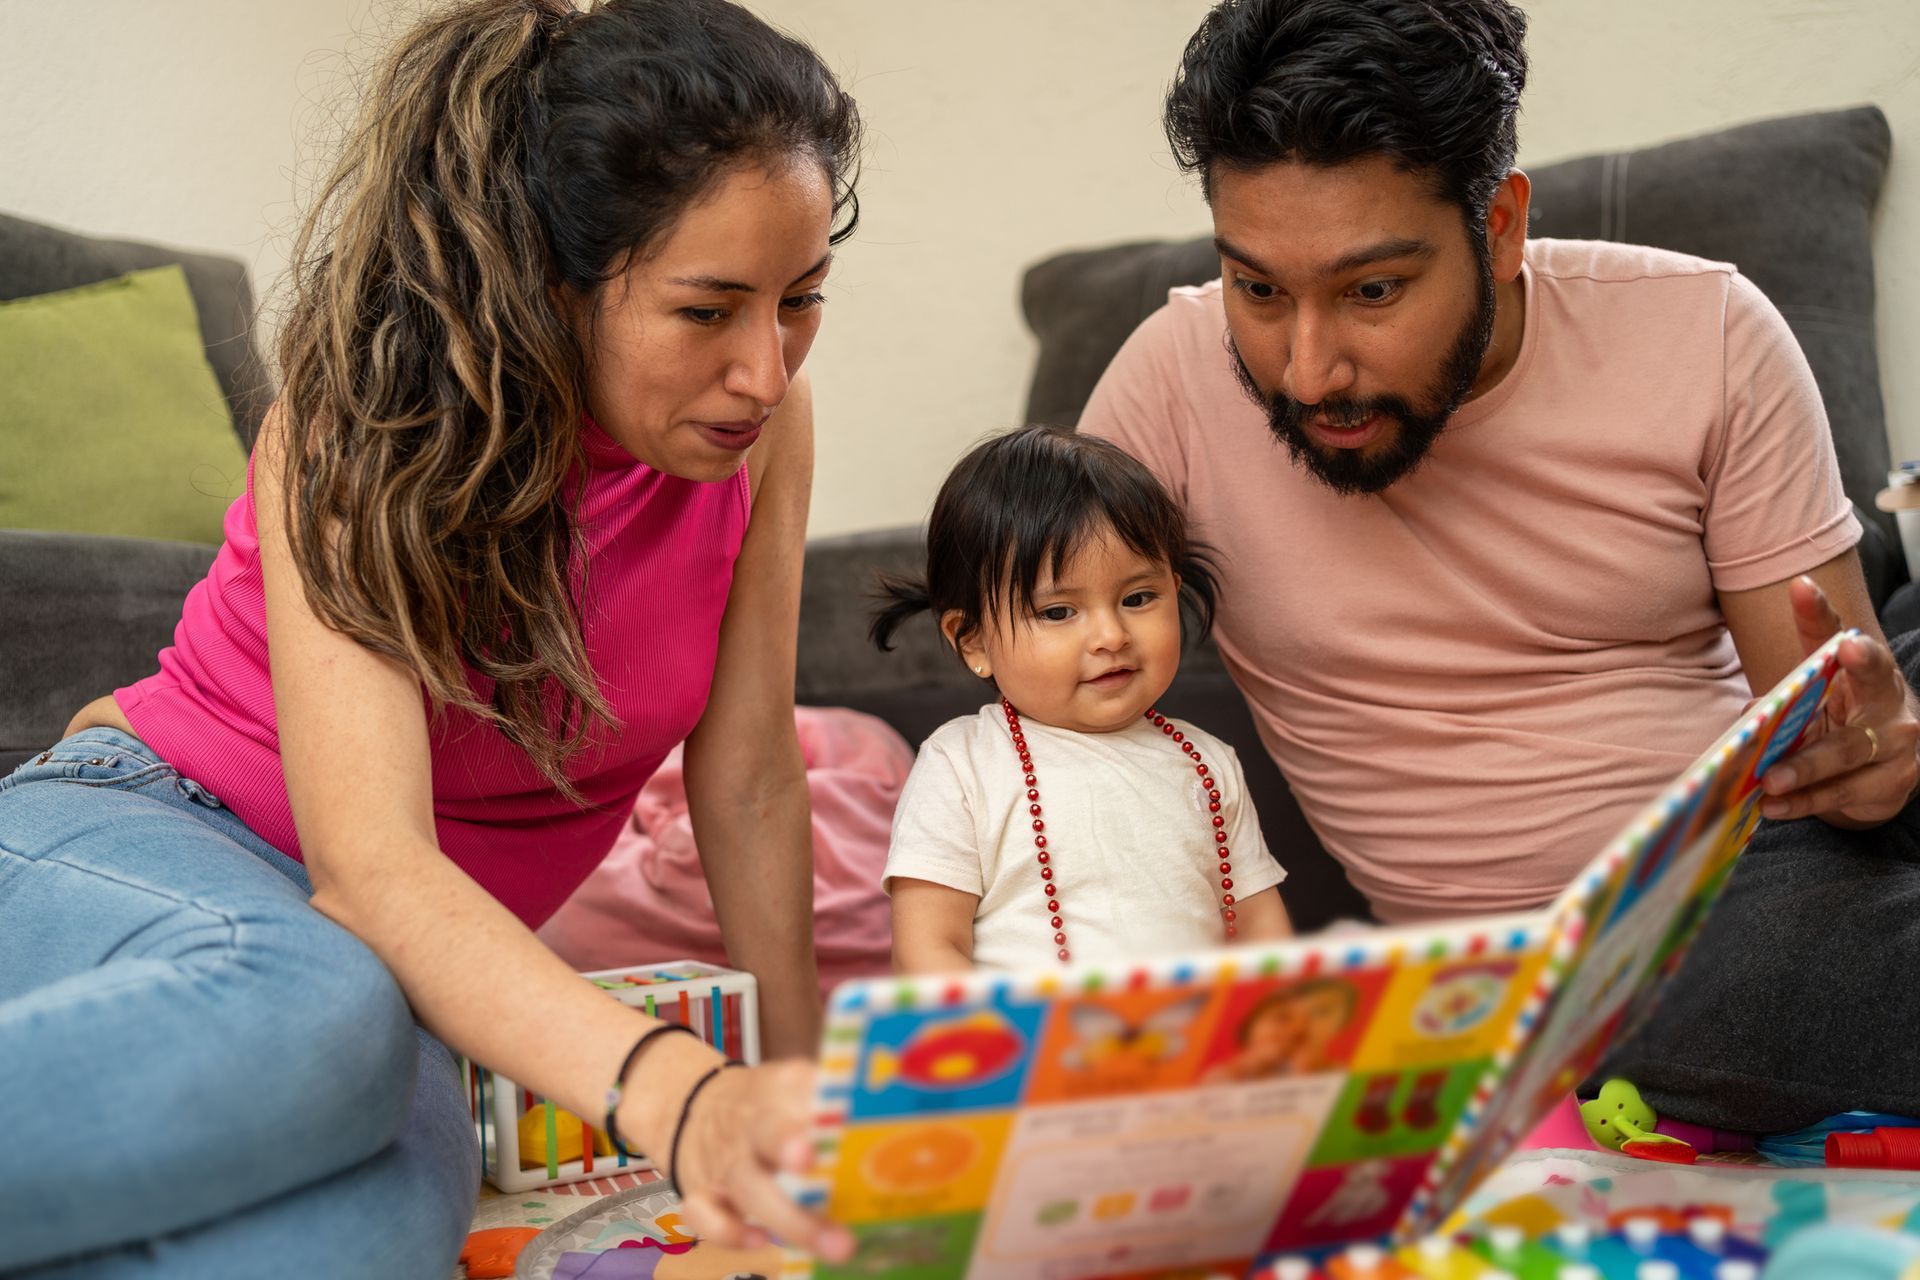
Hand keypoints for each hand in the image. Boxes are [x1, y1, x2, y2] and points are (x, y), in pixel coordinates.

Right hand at [670, 1058, 854, 1262]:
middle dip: (792, 1152)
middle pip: (770, 1138)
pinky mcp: (702, 1191)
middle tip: (821, 1177)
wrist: (699, 1107)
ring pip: (749, 1188)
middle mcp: (751, 1126)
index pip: (796, 1092)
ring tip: (833, 1245)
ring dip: (789, 1219)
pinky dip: (728, 1232)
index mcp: (779, 1091)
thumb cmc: (766, 1105)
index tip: (828, 1135)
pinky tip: (759, 1241)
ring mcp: (725, 1161)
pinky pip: (704, 1214)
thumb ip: (836, 1099)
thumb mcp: (796, 1085)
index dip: (816, 1110)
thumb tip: (896, 1117)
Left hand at [1758, 577, 1919, 825]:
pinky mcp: (1893, 784)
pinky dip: (1805, 802)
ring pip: (1848, 752)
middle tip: (1823, 668)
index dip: (1819, 613)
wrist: (1890, 765)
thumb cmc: (1844, 720)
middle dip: (1856, 665)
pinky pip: (1844, 793)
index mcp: (1864, 670)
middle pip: (1870, 683)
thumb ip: (1784, 702)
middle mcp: (1889, 699)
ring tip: (1768, 780)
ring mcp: (1898, 743)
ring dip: (1804, 768)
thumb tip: (1748, 716)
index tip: (1800, 588)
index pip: (1837, 633)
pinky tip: (1774, 807)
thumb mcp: (1819, 700)